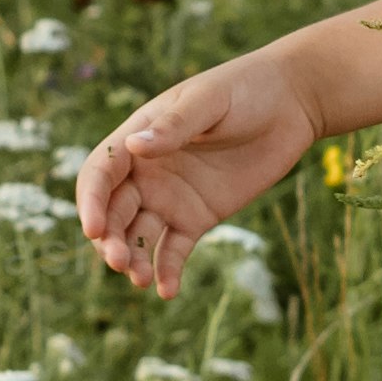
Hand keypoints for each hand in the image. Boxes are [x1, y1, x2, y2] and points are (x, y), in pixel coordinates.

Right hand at [75, 57, 318, 297]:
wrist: (290, 104)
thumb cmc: (243, 90)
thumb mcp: (208, 102)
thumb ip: (173, 127)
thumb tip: (134, 146)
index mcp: (137, 138)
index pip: (100, 175)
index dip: (92, 202)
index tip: (94, 230)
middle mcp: (146, 173)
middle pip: (114, 212)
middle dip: (110, 240)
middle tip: (120, 263)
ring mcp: (170, 198)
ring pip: (138, 236)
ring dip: (134, 260)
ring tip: (141, 280)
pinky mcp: (197, 218)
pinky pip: (174, 250)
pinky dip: (167, 271)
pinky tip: (167, 291)